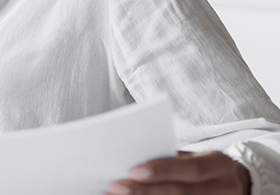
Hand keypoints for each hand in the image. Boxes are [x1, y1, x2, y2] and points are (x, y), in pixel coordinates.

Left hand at [106, 151, 250, 194]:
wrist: (234, 184)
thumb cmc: (201, 167)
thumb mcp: (193, 159)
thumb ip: (170, 162)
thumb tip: (129, 165)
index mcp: (218, 164)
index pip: (191, 168)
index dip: (163, 171)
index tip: (132, 172)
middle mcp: (224, 187)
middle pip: (183, 192)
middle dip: (146, 191)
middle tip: (116, 188)